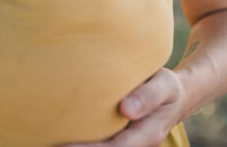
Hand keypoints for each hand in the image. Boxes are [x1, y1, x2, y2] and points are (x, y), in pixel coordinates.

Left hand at [62, 68, 185, 146]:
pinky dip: (86, 143)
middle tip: (53, 145)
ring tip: (51, 143)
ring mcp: (128, 143)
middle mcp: (136, 144)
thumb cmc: (166, 86)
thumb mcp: (165, 84)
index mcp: (147, 134)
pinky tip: (61, 138)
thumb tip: (126, 109)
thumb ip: (148, 95)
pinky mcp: (118, 138)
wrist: (175, 96)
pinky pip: (103, 143)